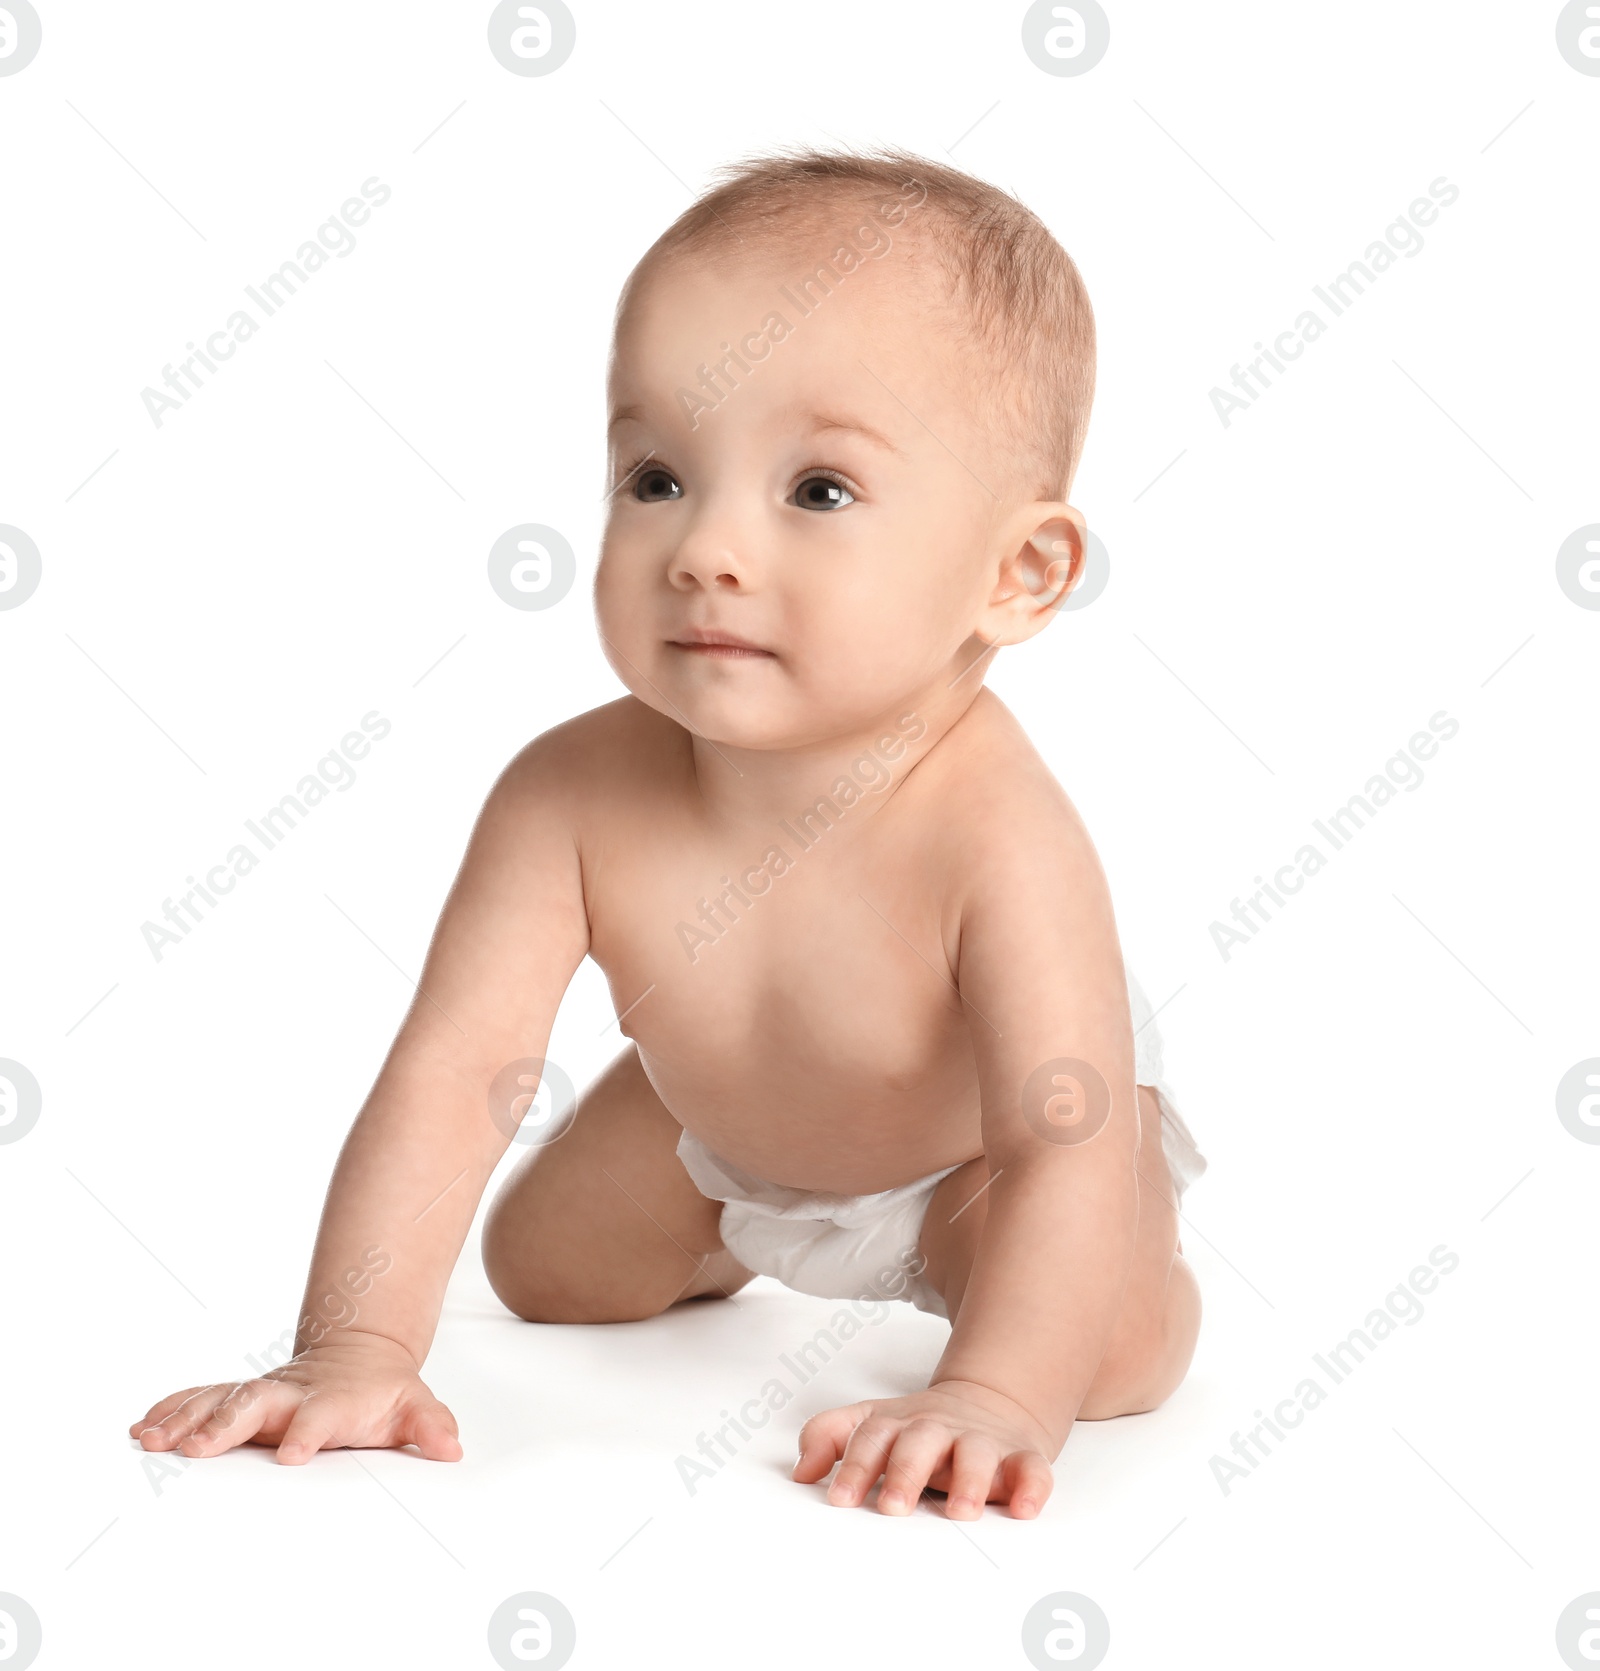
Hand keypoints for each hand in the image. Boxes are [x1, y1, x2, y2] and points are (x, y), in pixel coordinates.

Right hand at [129, 1329, 462, 1464]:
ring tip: (152, 1438)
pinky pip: (201, 1399)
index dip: (308, 1433)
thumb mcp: (414, 1407)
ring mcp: (261, 1393)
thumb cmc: (383, 1393)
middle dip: (225, 1424)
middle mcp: (289, 1394)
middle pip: (254, 1404)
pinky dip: (173, 1409)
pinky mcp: (240, 1396)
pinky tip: (144, 1425)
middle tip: (197, 1448)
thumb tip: (451, 1446)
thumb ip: (430, 1425)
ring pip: (218, 1400)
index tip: (292, 1454)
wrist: (360, 1355)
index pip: (320, 1417)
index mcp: (331, 1401)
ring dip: (185, 1418)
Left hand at [792, 1378, 1057, 1518]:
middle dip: (906, 1472)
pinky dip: (1031, 1487)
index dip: (855, 1466)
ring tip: (960, 1512)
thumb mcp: (872, 1423)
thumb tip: (800, 1472)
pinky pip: (1032, 1470)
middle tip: (892, 1508)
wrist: (989, 1401)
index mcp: (900, 1424)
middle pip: (920, 1441)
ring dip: (968, 1480)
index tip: (838, 1499)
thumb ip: (830, 1437)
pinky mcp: (1021, 1458)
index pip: (872, 1436)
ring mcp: (981, 1442)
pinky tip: (1023, 1509)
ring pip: (976, 1453)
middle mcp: (939, 1429)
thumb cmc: (920, 1429)